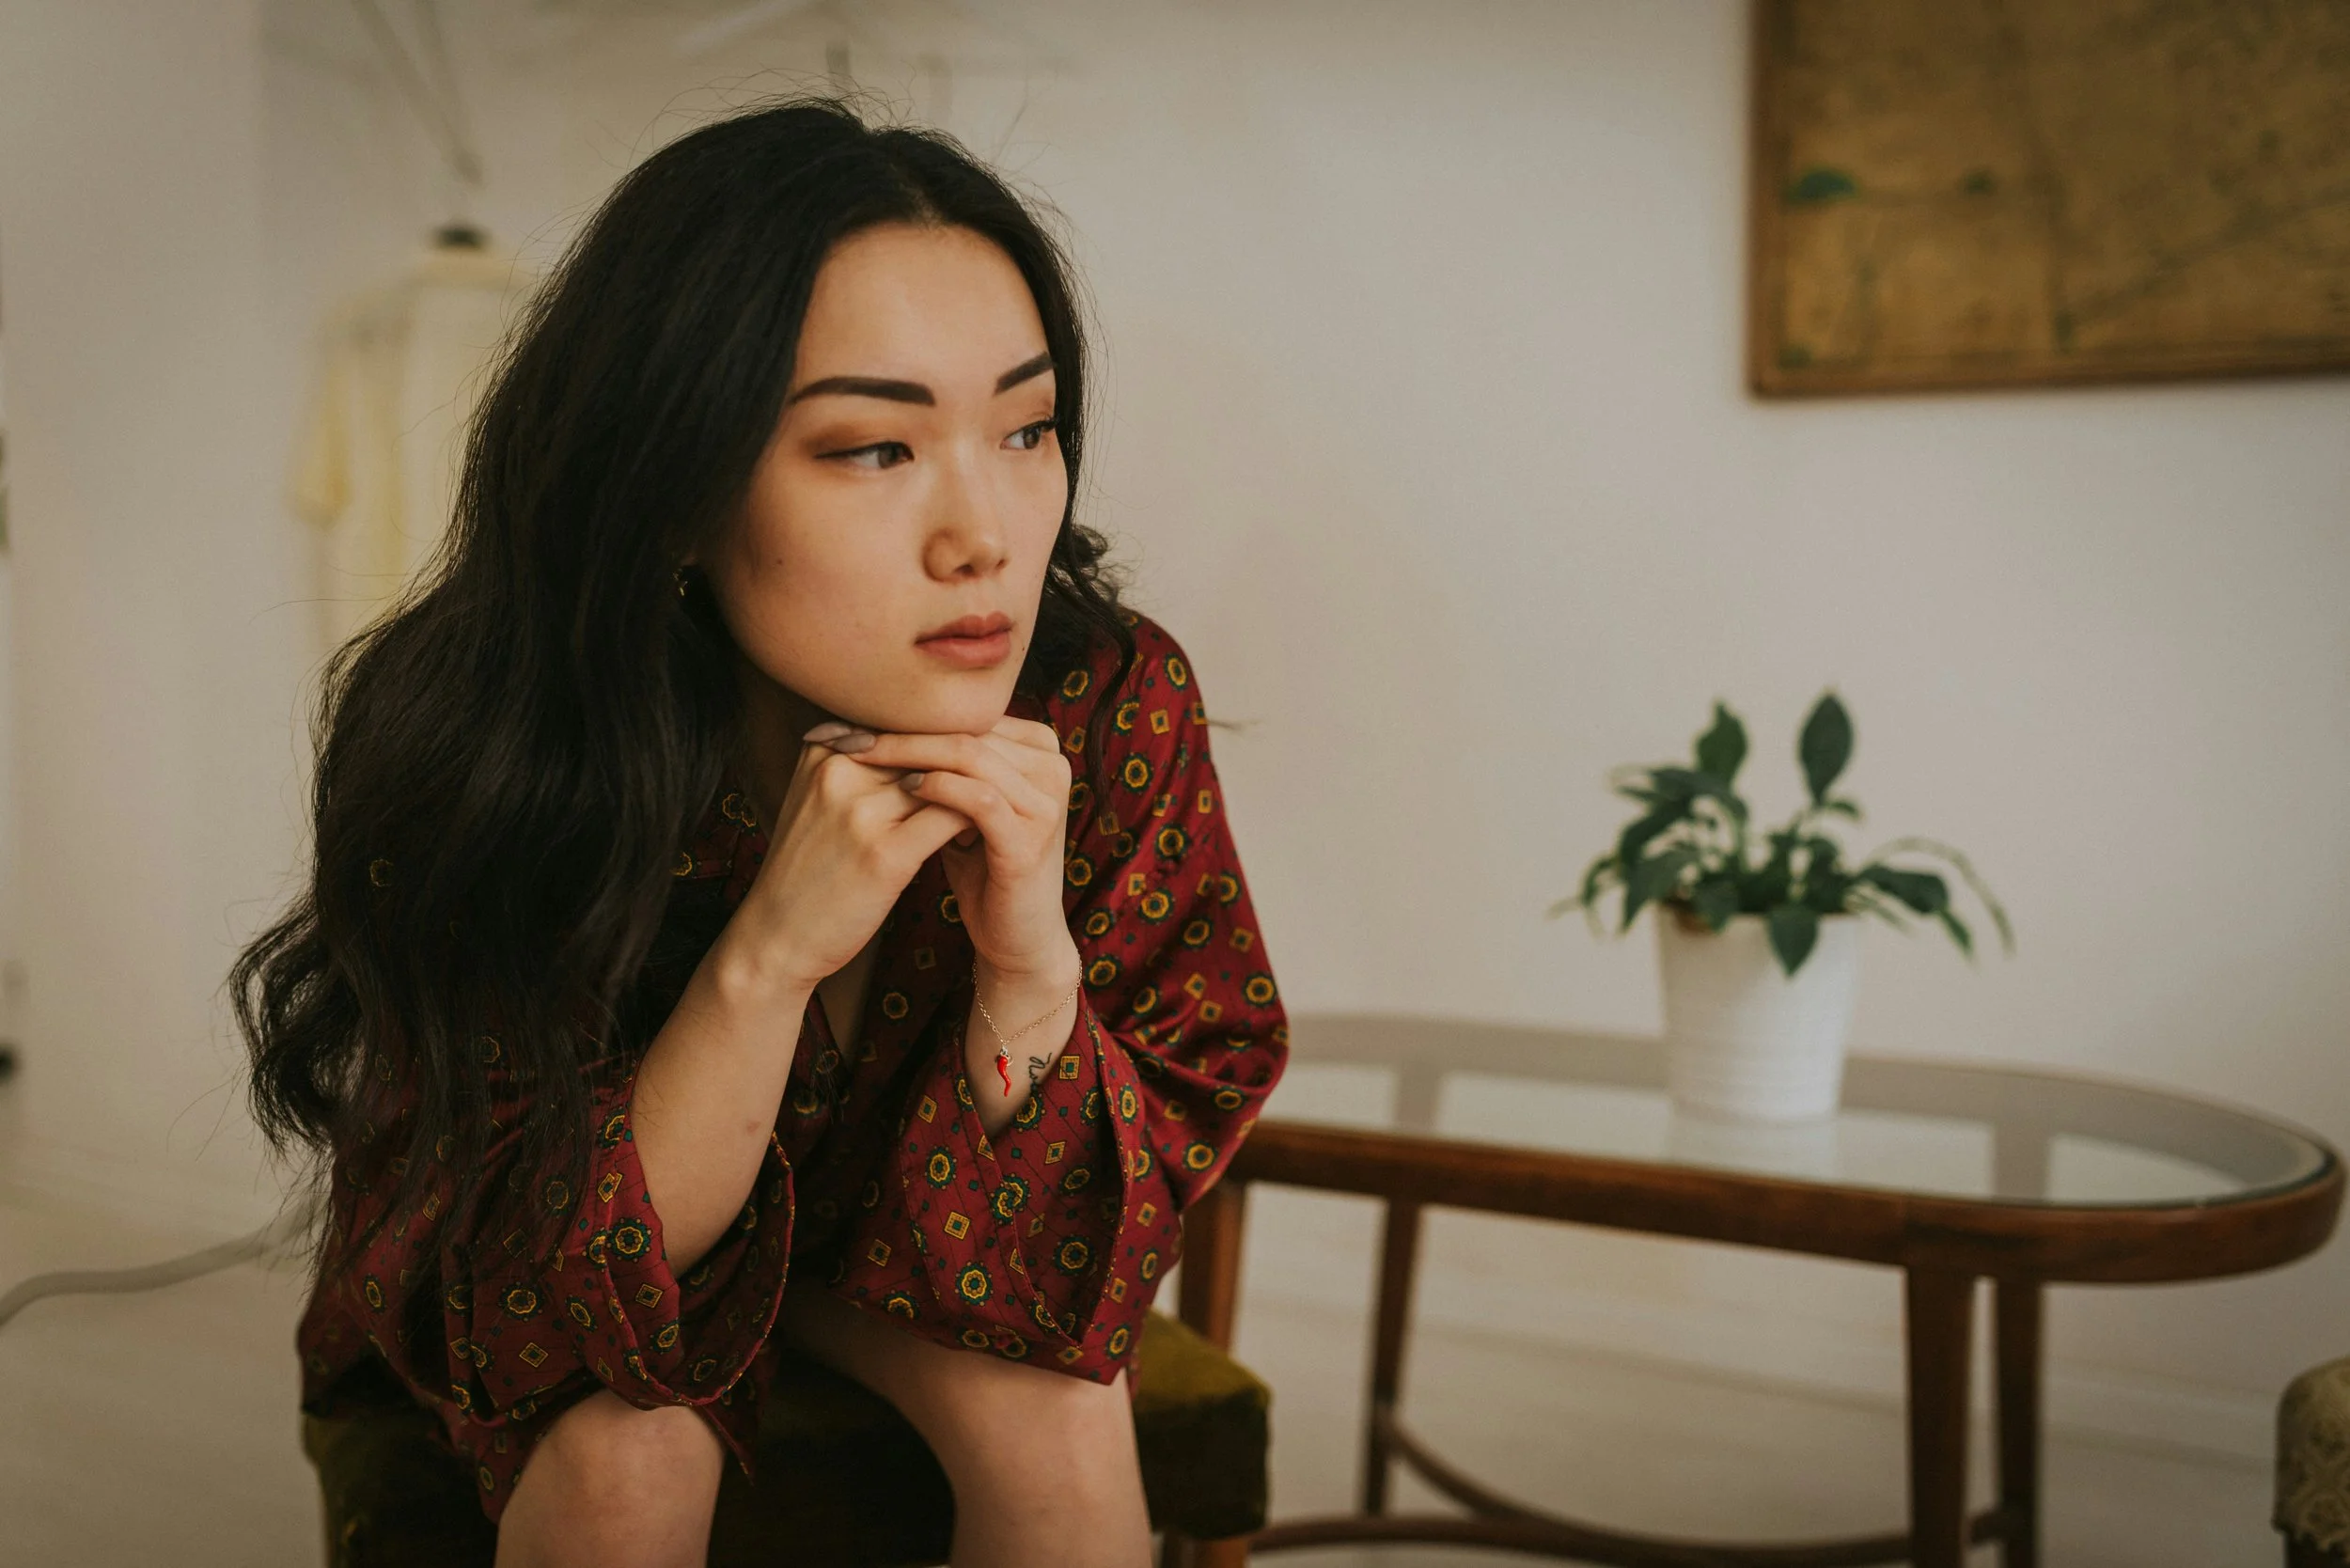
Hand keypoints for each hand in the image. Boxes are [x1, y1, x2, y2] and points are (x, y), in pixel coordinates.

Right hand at [709, 725, 974, 999]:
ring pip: (945, 777)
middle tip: (996, 779)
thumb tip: (927, 735)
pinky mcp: (884, 853)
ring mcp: (859, 811)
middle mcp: (839, 770)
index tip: (970, 759)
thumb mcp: (821, 799)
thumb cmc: (810, 866)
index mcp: (825, 749)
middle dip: (964, 763)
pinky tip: (983, 834)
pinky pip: (950, 816)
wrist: (777, 935)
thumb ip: (863, 763)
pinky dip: (976, 820)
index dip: (942, 741)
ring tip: (993, 807)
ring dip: (976, 790)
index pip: (905, 725)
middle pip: (927, 746)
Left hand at [843, 718, 1078, 983]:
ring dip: (909, 753)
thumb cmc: (984, 868)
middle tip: (848, 733)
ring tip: (863, 757)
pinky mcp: (1032, 838)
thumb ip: (947, 764)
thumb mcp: (965, 806)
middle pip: (967, 729)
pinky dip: (937, 789)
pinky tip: (903, 789)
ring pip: (970, 756)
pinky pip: (978, 798)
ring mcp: (1047, 801)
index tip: (851, 719)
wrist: (1017, 937)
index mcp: (1039, 749)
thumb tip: (879, 720)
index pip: (967, 715)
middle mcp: (1051, 766)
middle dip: (902, 729)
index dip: (909, 714)